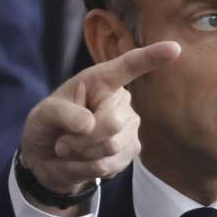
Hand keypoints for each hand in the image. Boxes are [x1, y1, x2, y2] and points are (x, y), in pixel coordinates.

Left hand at [19, 41, 180, 212]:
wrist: (47, 158)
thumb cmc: (46, 126)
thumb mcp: (42, 115)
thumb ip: (62, 114)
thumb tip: (89, 124)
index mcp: (100, 80)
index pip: (128, 66)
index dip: (151, 57)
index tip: (174, 49)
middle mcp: (121, 100)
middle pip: (112, 123)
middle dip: (80, 139)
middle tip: (61, 143)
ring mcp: (130, 127)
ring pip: (110, 148)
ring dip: (80, 155)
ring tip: (69, 149)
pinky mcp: (131, 151)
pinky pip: (110, 165)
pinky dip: (86, 168)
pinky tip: (82, 160)